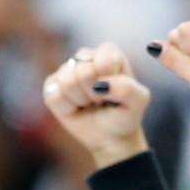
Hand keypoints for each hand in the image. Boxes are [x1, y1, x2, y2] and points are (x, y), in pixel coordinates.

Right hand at [39, 45, 149, 165]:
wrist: (110, 136)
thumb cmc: (125, 114)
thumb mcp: (138, 102)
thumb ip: (128, 89)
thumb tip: (100, 84)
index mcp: (109, 53)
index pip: (104, 60)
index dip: (109, 81)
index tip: (114, 92)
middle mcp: (85, 56)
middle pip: (83, 72)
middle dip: (93, 94)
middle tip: (101, 100)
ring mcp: (66, 70)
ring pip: (66, 82)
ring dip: (80, 100)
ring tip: (89, 104)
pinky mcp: (51, 86)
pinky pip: (53, 95)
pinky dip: (66, 108)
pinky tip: (75, 108)